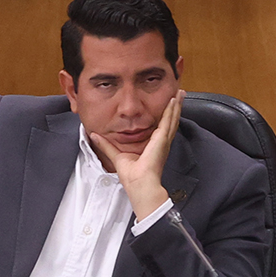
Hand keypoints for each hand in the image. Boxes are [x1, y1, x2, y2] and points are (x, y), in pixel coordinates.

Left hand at [88, 93, 181, 221]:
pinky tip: (173, 100)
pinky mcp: (162, 139)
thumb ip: (106, 145)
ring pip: (172, 118)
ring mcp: (164, 140)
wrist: (139, 183)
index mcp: (154, 146)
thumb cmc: (132, 176)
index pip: (161, 127)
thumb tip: (94, 136)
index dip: (165, 116)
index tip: (168, 106)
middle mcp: (162, 142)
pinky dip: (172, 110)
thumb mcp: (116, 155)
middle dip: (175, 107)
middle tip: (179, 94)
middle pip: (170, 120)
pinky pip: (168, 120)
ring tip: (180, 93)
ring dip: (176, 105)